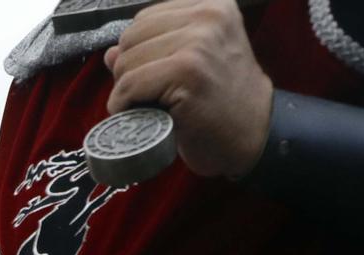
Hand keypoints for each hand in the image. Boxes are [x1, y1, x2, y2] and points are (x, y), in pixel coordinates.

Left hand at [105, 0, 273, 176]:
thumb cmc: (220, 101)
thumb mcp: (192, 63)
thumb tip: (110, 53)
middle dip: (129, 70)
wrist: (253, 133)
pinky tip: (139, 114)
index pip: (144, 20)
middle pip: (131, 37)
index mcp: (212, 5)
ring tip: (149, 104)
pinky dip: (123, 105)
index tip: (153, 75)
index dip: (139, 52)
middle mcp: (209, 15)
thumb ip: (154, 49)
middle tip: (149, 94)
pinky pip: (129, 85)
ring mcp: (199, 42)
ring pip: (126, 61)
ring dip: (125, 90)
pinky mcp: (188, 71)